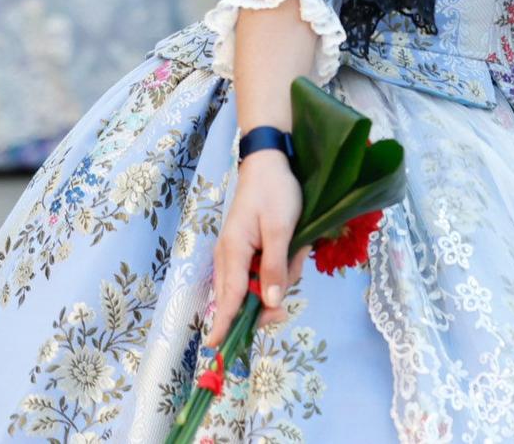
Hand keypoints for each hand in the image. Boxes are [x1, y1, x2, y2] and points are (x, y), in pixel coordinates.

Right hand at [208, 151, 306, 341]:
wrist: (270, 163)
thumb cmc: (275, 191)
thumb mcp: (282, 228)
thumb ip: (275, 267)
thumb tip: (270, 304)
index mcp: (232, 252)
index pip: (228, 298)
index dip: (225, 324)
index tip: (217, 349)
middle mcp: (229, 258)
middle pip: (242, 298)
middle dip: (268, 298)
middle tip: (290, 280)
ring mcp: (237, 255)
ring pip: (257, 286)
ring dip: (280, 276)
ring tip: (295, 246)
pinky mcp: (248, 252)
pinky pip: (263, 272)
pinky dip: (280, 266)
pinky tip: (292, 246)